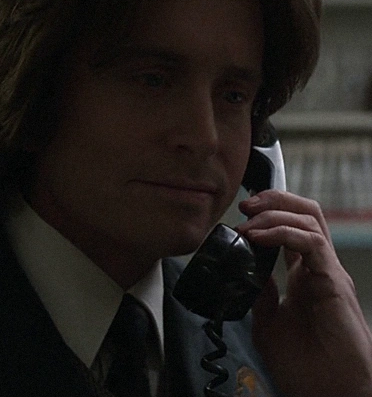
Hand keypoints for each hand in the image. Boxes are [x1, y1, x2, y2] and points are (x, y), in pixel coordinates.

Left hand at [237, 189, 371, 396]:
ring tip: (247, 222)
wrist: (327, 395)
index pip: (291, 226)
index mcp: (303, 274)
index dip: (269, 212)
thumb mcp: (267, 322)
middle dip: (275, 200)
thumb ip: (260, 293)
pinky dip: (283, 232)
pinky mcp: (334, 282)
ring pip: (310, 219)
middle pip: (306, 212)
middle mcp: (318, 267)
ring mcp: (328, 272)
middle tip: (246, 204)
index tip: (242, 213)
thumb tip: (247, 268)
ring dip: (274, 213)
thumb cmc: (305, 366)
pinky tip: (259, 238)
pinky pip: (313, 243)